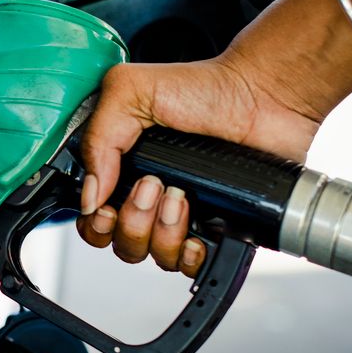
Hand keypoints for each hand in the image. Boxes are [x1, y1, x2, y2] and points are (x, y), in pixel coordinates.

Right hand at [75, 0, 351, 275]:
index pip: (93, 217)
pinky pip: (193, 265)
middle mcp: (148, 196)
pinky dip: (192, 256)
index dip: (95, 221)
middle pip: (120, 243)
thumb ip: (97, 139)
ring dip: (163, 232)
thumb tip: (90, 195)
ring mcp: (182, 214)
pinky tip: (199, 231)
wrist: (262, 96)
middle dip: (132, 222)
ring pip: (154, 256)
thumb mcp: (129, 92)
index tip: (108, 205)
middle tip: (153, 186)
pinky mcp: (217, 226)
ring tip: (180, 197)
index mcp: (122, 168)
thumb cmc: (204, 87)